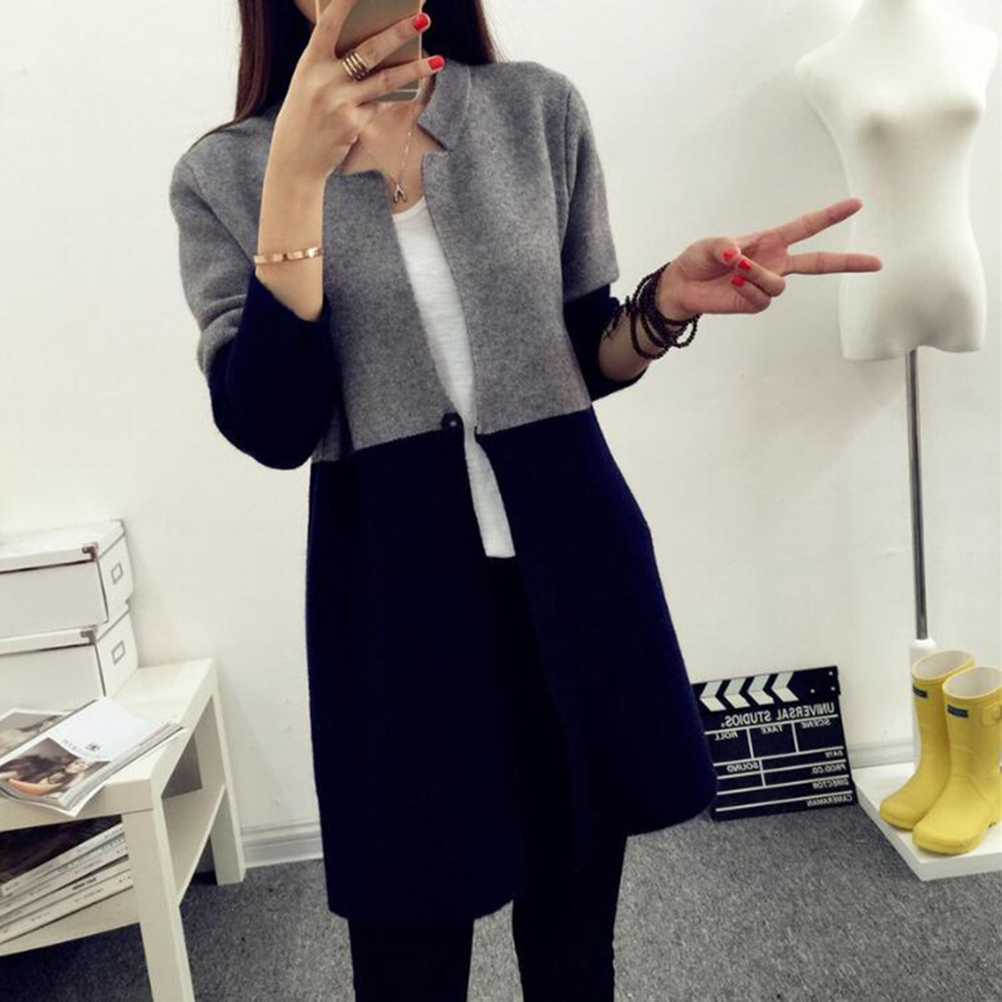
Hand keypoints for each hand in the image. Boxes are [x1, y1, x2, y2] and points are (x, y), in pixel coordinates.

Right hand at [268, 0, 441, 184]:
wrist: (295, 160)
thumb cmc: (305, 115)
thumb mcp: (309, 83)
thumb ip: (332, 64)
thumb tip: (374, 48)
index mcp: (309, 62)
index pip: (329, 24)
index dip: (345, 3)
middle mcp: (324, 80)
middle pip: (369, 50)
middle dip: (399, 32)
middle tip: (424, 18)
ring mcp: (340, 103)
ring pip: (385, 81)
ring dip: (414, 69)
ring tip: (438, 60)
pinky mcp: (353, 124)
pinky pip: (380, 104)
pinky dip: (394, 97)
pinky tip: (412, 88)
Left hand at [656, 197, 882, 317]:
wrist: (682, 286)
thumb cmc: (698, 260)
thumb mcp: (710, 244)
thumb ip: (725, 245)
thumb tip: (737, 256)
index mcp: (770, 241)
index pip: (807, 227)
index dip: (831, 215)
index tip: (857, 204)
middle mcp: (775, 262)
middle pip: (820, 263)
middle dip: (848, 263)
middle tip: (877, 263)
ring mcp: (766, 284)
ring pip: (779, 284)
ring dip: (758, 276)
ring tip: (735, 270)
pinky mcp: (755, 303)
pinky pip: (762, 299)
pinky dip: (748, 291)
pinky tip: (734, 285)